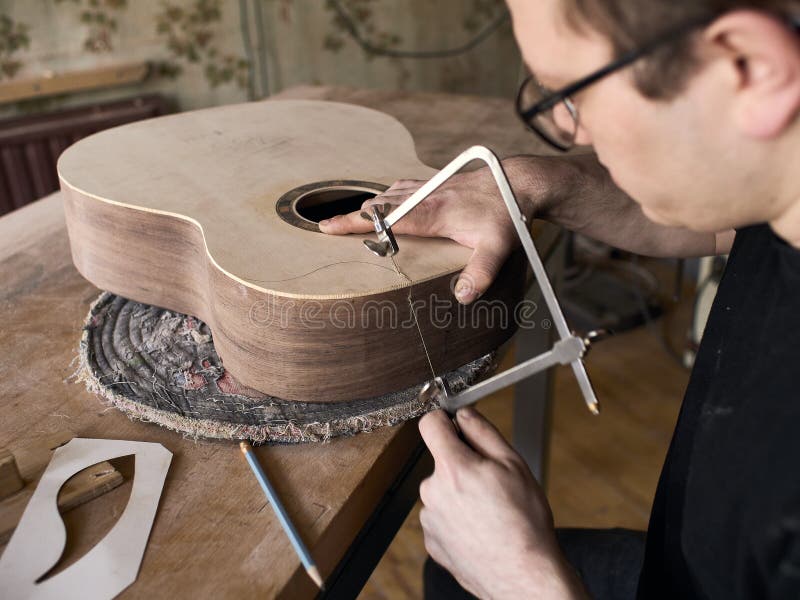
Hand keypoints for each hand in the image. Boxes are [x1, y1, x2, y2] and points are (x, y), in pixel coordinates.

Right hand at [319, 165, 526, 303]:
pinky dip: (385, 196)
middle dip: (352, 216)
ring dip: (367, 206)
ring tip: (349, 220)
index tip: (327, 227)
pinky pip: (400, 187)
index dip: (353, 223)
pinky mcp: (435, 183)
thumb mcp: (498, 247)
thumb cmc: (507, 214)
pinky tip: (385, 201)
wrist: (519, 182)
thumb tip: (463, 297)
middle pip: (377, 204)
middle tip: (329, 230)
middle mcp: (424, 196)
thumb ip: (480, 273)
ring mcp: (428, 187)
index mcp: (430, 212)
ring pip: (386, 194)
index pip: (382, 217)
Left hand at [418, 408, 586, 598]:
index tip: (453, 425)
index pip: (430, 424)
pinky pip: (441, 518)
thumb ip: (482, 432)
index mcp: (453, 468)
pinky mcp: (431, 541)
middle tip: (491, 483)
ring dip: (459, 494)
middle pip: (441, 462)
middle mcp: (432, 492)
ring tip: (489, 512)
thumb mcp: (513, 464)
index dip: (443, 420)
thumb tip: (463, 415)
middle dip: (462, 465)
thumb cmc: (524, 523)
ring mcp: (429, 519)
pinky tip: (480, 529)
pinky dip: (456, 519)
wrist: (523, 576)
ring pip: (442, 491)